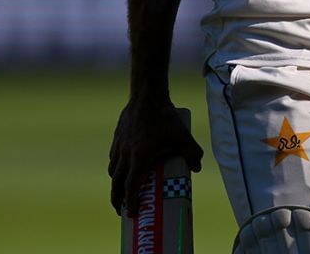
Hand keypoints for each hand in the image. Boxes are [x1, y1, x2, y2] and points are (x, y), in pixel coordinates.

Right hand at [108, 100, 203, 214]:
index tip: (131, 214)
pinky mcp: (117, 137)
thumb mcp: (183, 136)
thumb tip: (196, 168)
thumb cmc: (165, 117)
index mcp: (139, 158)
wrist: (147, 94)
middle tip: (123, 211)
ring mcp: (119, 145)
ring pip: (113, 170)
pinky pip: (113, 157)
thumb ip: (192, 152)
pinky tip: (123, 166)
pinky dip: (116, 166)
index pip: (130, 187)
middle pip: (116, 184)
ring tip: (122, 190)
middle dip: (117, 200)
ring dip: (116, 183)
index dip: (130, 202)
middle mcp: (125, 154)